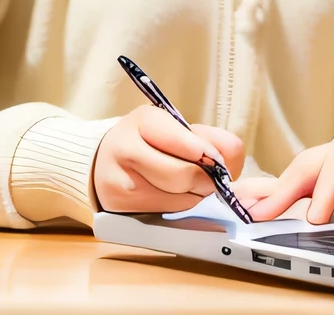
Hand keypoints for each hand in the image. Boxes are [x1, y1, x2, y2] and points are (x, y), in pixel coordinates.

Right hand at [92, 105, 243, 213]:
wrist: (103, 160)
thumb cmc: (147, 139)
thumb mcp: (173, 125)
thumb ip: (205, 137)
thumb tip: (230, 160)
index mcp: (144, 121)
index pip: (186, 142)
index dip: (210, 154)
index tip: (218, 160)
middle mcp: (127, 152)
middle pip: (185, 176)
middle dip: (207, 178)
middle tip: (211, 175)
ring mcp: (124, 184)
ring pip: (182, 199)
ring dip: (197, 194)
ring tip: (190, 182)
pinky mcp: (124, 210)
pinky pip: (170, 213)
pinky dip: (183, 205)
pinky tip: (175, 194)